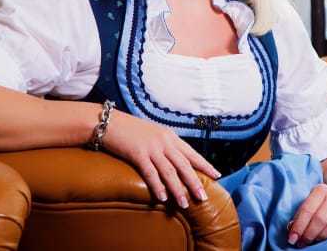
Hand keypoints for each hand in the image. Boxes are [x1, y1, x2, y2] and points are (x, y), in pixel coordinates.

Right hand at [101, 109, 220, 207]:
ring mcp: (152, 147)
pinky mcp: (138, 153)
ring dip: (178, 189)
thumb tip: (176, 161)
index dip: (205, 165)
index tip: (217, 175)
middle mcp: (164, 141)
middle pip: (184, 164)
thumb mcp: (153, 134)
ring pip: (170, 171)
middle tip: (204, 198)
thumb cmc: (130, 130)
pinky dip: (158, 186)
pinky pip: (151, 172)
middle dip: (195, 182)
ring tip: (184, 204)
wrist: (109, 122)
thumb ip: (165, 145)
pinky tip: (163, 198)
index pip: (191, 153)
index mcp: (170, 136)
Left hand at [286, 183, 326, 245]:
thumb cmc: (324, 199)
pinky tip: (323, 239)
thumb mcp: (313, 198)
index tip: (292, 238)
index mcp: (321, 190)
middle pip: (319, 220)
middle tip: (300, 243)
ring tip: (310, 242)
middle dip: (308, 235)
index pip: (307, 210)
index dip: (299, 226)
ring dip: (318, 238)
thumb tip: (292, 229)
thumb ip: (303, 212)